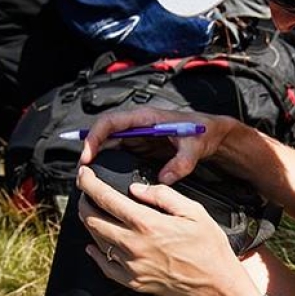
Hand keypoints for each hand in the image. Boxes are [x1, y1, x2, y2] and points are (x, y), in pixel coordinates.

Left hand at [76, 166, 260, 295]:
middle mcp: (134, 245)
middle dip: (85, 202)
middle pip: (93, 219)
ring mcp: (131, 266)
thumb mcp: (193, 211)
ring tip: (94, 212)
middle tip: (87, 193)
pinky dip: (96, 252)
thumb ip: (162, 195)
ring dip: (90, 223)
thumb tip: (136, 188)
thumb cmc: (209, 246)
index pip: (106, 198)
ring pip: (97, 240)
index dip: (89, 183)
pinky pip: (104, 265)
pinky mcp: (133, 281)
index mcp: (147, 224)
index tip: (84, 175)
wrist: (216, 284)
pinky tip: (95, 245)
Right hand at [79, 108, 235, 184]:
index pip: (111, 122)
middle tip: (83, 172)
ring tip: (89, 176)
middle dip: (90, 150)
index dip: (95, 137)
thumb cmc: (202, 131)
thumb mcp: (194, 146)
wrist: (211, 134)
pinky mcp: (141, 146)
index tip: (88, 155)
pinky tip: (104, 176)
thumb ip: (181, 162)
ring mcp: (137, 135)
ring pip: (109, 144)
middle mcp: (137, 124)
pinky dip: (108, 163)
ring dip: (97, 158)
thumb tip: (165, 178)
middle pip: (104, 134)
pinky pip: (118, 153)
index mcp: (145, 117)